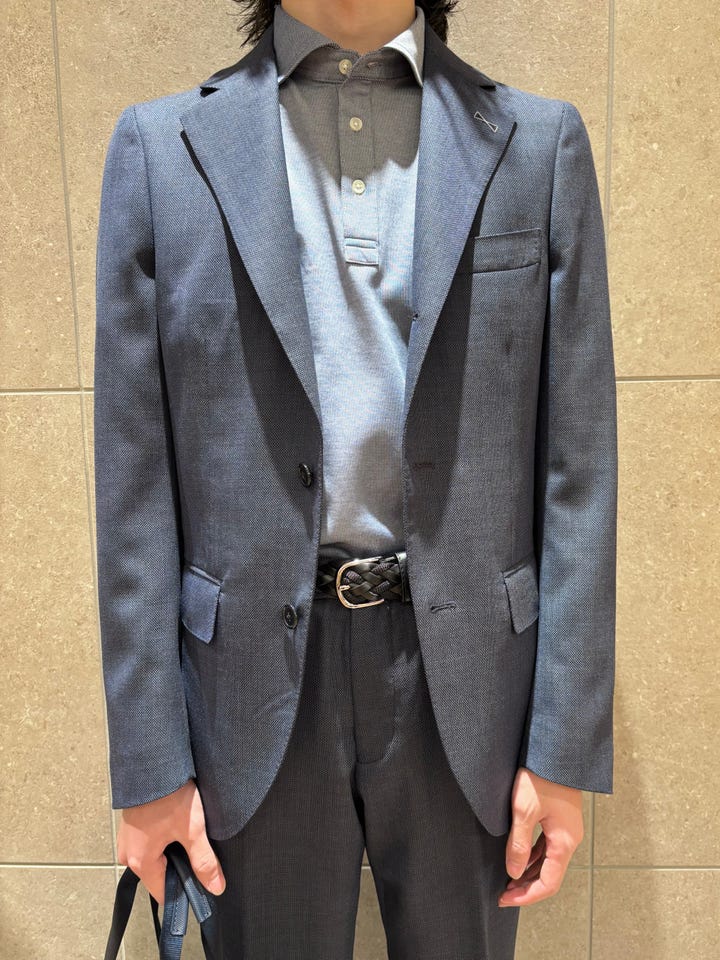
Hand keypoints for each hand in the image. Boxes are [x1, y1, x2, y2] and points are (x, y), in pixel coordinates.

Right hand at [117, 777, 225, 904]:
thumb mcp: (192, 830)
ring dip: (172, 850)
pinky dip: (164, 838)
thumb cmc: (169, 797)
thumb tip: (216, 888)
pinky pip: (149, 842)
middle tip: (197, 850)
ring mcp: (127, 838)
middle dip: (179, 867)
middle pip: (158, 875)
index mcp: (140, 862)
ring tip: (187, 833)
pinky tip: (176, 823)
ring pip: (154, 857)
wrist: (152, 762)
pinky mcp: (132, 824)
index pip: (163, 893)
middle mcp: (128, 854)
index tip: (201, 882)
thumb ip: (204, 861)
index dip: (184, 892)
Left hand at [498, 766, 583, 906]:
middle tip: (504, 893)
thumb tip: (514, 872)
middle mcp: (569, 838)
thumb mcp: (524, 810)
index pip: (549, 883)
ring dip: (529, 872)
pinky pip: (547, 845)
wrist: (554, 750)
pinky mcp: (559, 818)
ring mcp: (566, 828)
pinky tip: (519, 856)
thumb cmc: (540, 776)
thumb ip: (519, 844)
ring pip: (548, 860)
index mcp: (565, 841)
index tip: (506, 899)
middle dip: (527, 887)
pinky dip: (533, 855)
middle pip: (550, 875)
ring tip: (508, 878)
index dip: (527, 896)